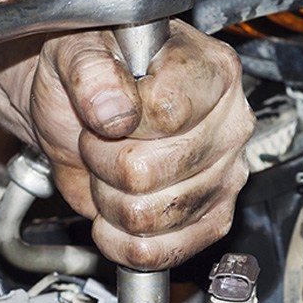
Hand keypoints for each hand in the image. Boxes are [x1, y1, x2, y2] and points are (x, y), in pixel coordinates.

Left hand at [28, 21, 254, 269]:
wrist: (75, 109)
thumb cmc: (86, 75)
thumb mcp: (75, 51)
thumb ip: (91, 71)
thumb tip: (114, 111)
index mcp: (209, 70)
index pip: (165, 114)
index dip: (117, 122)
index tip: (103, 111)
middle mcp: (227, 122)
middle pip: (150, 172)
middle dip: (104, 162)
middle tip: (100, 140)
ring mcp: (223, 173)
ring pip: (149, 217)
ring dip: (109, 199)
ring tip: (110, 169)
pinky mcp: (210, 216)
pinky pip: (164, 251)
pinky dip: (122, 240)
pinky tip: (113, 212)